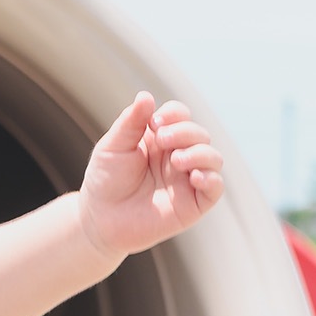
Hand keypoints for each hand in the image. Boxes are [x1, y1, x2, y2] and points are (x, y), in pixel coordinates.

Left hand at [77, 92, 224, 262]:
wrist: (100, 220)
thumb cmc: (105, 181)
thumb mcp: (113, 146)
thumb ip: (131, 122)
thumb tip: (146, 95)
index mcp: (160, 139)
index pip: (181, 116)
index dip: (174, 114)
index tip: (154, 122)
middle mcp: (177, 156)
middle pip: (199, 133)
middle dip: (184, 132)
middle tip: (161, 140)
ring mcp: (186, 180)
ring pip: (213, 158)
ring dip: (199, 153)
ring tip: (176, 160)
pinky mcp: (193, 204)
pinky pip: (215, 187)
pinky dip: (211, 179)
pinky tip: (195, 177)